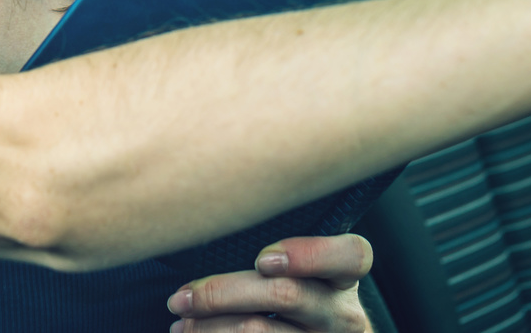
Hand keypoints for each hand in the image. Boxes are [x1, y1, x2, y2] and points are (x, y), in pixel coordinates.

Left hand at [166, 235, 372, 331]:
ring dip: (208, 326)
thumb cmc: (291, 284)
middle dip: (222, 293)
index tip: (262, 259)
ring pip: (261, 331)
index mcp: (345, 274)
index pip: (351, 256)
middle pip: (285, 295)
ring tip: (179, 316)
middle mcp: (344, 313)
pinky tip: (190, 332)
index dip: (308, 255)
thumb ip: (274, 238)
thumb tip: (211, 211)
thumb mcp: (300, 263)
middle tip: (180, 296)